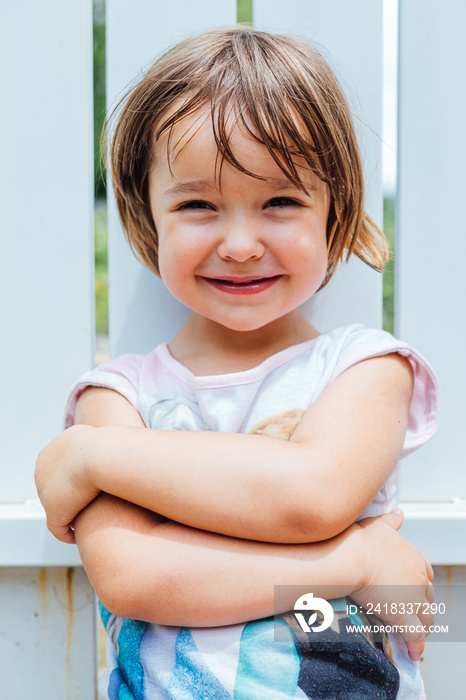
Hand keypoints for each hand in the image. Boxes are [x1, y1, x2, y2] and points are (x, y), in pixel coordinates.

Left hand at [35, 425, 99, 543]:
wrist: (100, 455)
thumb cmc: (105, 445)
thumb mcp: (100, 438)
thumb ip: (97, 445)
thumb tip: (106, 451)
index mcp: (47, 455)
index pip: (57, 471)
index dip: (72, 481)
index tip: (88, 488)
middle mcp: (41, 474)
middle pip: (54, 491)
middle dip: (69, 499)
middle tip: (89, 507)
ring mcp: (45, 494)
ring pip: (57, 509)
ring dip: (70, 517)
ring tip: (87, 522)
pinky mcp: (54, 513)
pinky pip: (58, 529)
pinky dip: (66, 535)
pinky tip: (78, 538)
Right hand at [352, 509, 433, 661]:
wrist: (352, 558)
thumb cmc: (360, 541)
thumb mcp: (378, 526)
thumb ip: (391, 521)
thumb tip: (399, 513)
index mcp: (415, 558)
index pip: (427, 576)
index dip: (420, 585)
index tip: (412, 591)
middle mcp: (420, 579)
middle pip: (428, 598)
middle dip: (421, 606)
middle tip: (409, 613)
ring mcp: (414, 599)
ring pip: (426, 618)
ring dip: (422, 627)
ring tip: (413, 636)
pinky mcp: (404, 616)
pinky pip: (415, 636)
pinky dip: (416, 646)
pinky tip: (412, 653)